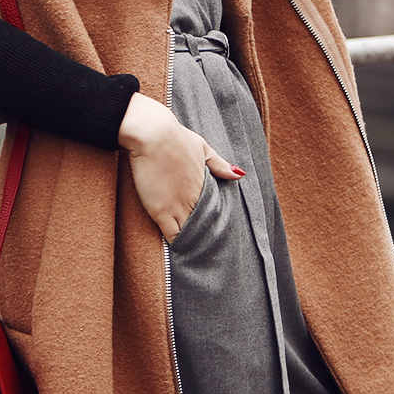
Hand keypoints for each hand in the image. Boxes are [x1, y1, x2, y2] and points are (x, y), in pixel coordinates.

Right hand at [118, 93, 242, 241]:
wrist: (152, 134)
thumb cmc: (175, 137)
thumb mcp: (203, 147)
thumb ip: (220, 164)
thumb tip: (240, 174)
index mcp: (205, 185)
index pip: (214, 211)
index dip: (215, 223)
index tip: (219, 233)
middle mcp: (195, 199)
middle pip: (204, 225)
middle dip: (207, 237)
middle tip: (214, 253)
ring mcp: (178, 206)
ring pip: (190, 233)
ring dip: (193, 243)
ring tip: (198, 258)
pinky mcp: (161, 211)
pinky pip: (171, 235)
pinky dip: (176, 244)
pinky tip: (180, 254)